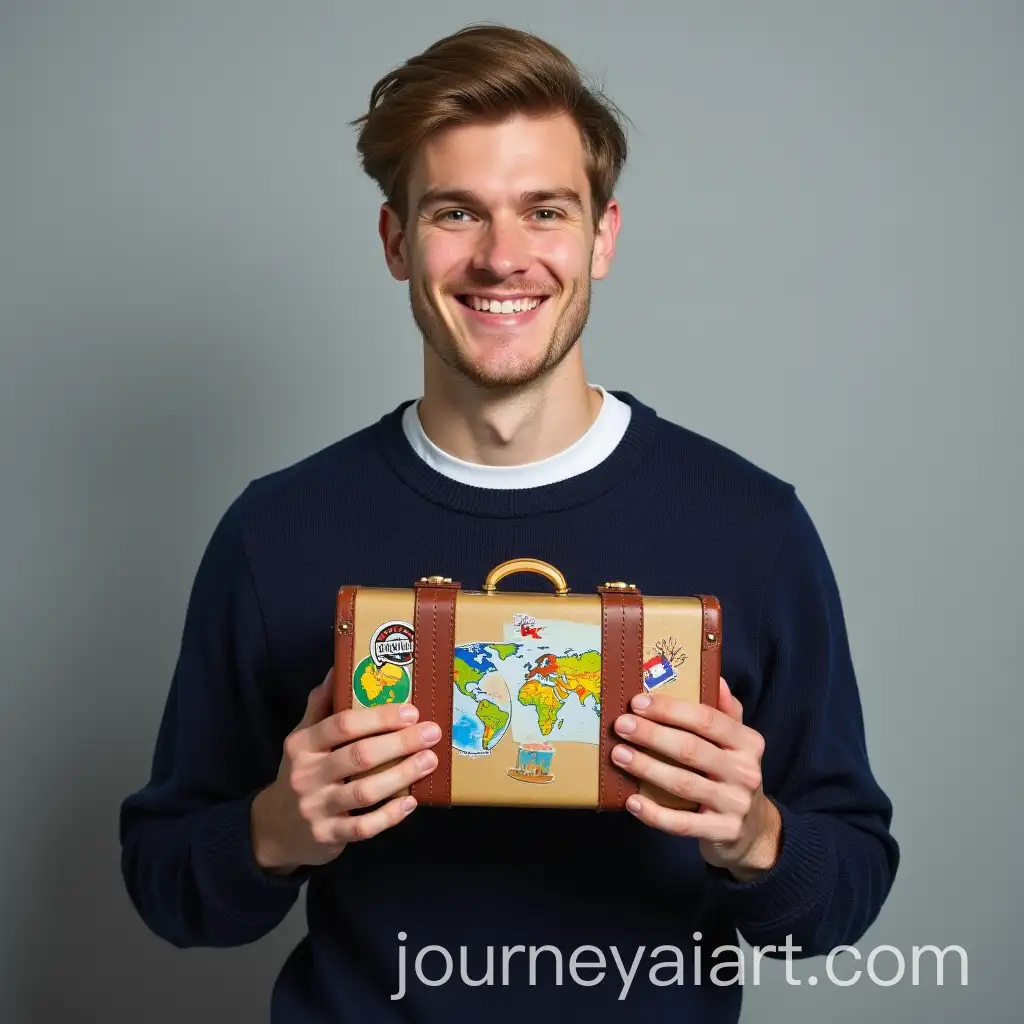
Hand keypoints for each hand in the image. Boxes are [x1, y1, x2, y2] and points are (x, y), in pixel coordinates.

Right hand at [250, 668, 440, 873]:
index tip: (411, 711)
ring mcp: (316, 808)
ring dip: (402, 775)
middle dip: (400, 743)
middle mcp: (306, 775)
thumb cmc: (300, 773)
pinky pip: (364, 827)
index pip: (342, 725)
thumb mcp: (302, 738)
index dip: (379, 717)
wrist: (274, 829)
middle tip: (431, 733)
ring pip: (365, 792)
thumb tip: (339, 665)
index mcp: (302, 744)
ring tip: (430, 761)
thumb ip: (320, 705)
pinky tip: (411, 802)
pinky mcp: (328, 837)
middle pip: (359, 756)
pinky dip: (390, 815)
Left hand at [611, 676, 781, 880]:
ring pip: (683, 784)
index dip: (670, 710)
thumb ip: (726, 711)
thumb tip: (715, 674)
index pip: (707, 720)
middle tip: (621, 725)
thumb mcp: (737, 742)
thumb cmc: (732, 775)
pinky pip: (682, 824)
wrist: (754, 830)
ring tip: (618, 755)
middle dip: (651, 735)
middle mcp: (746, 772)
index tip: (638, 702)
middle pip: (691, 749)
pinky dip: (654, 814)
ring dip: (646, 768)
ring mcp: (735, 805)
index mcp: (748, 742)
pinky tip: (632, 801)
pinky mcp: (723, 832)